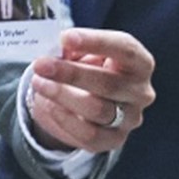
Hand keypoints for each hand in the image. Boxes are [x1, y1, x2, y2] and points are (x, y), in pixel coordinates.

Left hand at [24, 28, 156, 153]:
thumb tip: (61, 48)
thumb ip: (74, 48)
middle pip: (108, 83)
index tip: (66, 37)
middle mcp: (141, 92)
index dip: (96, 42)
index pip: (126, 50)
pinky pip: (89, 134)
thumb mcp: (84, 53)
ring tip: (38, 83)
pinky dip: (64, 119)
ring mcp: (130, 119)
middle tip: (40, 65)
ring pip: (97, 109)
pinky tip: (47, 104)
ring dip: (62, 95)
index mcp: (139, 64)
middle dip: (71, 73)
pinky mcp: (114, 140)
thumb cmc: (88, 68)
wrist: (85, 101)